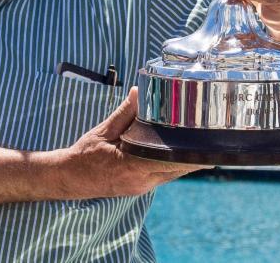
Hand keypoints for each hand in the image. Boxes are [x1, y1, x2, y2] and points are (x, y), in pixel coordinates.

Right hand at [51, 87, 202, 199]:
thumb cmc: (84, 155)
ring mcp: (140, 187)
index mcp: (131, 166)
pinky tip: (178, 152)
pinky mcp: (139, 187)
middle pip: (176, 170)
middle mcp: (140, 181)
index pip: (169, 163)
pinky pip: (162, 176)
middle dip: (193, 158)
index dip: (190, 157)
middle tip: (209, 141)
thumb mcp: (103, 131)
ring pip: (170, 174)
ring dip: (183, 162)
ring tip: (198, 145)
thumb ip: (123, 113)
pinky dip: (171, 165)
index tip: (205, 148)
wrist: (70, 178)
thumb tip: (138, 92)